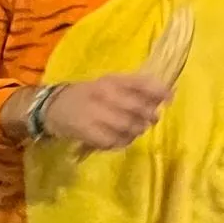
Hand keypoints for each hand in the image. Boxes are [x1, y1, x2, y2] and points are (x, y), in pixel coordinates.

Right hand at [42, 74, 171, 149]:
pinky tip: (122, 139)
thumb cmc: (87, 94)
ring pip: (127, 126)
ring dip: (137, 130)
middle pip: (136, 108)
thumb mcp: (108, 83)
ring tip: (137, 129)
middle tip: (152, 119)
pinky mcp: (87, 132)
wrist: (52, 106)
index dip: (159, 90)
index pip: (140, 82)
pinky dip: (122, 142)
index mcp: (110, 80)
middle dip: (149, 115)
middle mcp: (103, 95)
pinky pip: (113, 141)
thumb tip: (165, 93)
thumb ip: (133, 87)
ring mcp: (94, 114)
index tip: (170, 97)